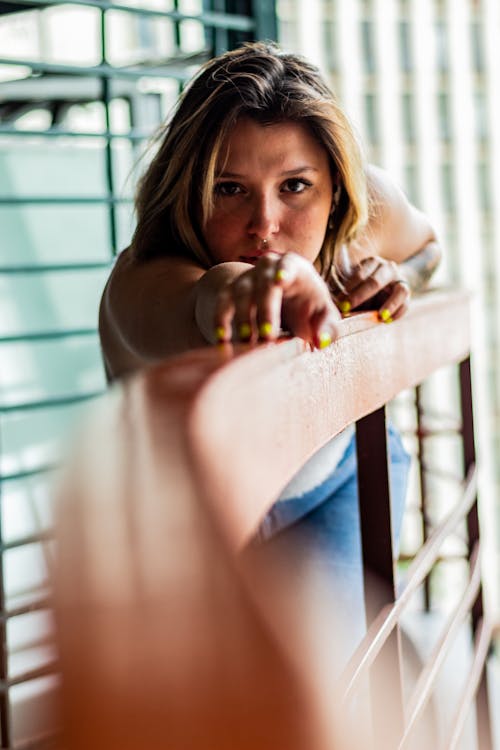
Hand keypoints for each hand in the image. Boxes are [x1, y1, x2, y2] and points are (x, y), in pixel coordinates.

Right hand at [214, 252, 340, 348]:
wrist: (282, 302)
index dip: (284, 272)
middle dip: (265, 311)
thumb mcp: (323, 316)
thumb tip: (321, 342)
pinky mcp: (229, 292)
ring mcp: (246, 278)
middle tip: (268, 336)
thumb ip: (328, 328)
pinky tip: (222, 340)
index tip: (280, 281)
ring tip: (248, 342)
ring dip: (243, 319)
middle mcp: (267, 267)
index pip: (289, 265)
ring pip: (240, 294)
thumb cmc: (308, 308)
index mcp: (294, 266)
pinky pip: (222, 304)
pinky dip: (220, 321)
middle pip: (263, 285)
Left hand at [335, 256, 410, 322]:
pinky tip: (386, 321)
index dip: (349, 289)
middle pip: (376, 281)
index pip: (360, 274)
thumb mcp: (352, 286)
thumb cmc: (361, 288)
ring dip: (390, 304)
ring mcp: (400, 281)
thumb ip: (345, 294)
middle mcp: (388, 269)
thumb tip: (333, 307)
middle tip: (347, 309)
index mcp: (372, 263)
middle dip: (361, 296)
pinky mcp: (406, 295)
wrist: (383, 288)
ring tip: (380, 316)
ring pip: (400, 290)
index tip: (339, 303)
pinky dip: (398, 312)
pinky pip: (406, 303)